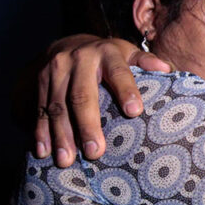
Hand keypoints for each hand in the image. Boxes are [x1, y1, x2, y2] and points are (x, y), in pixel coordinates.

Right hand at [35, 35, 171, 166]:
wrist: (69, 44)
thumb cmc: (109, 57)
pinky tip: (43, 152)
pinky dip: (40, 132)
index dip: (126, 91)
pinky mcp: (40, 82)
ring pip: (57, 105)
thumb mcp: (128, 54)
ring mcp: (56, 71)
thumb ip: (146, 62)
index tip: (135, 112)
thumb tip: (166, 69)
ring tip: (67, 161)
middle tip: (95, 152)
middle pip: (82, 95)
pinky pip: (38, 109)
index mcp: (107, 53)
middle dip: (87, 125)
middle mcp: (79, 60)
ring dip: (61, 135)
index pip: (119, 72)